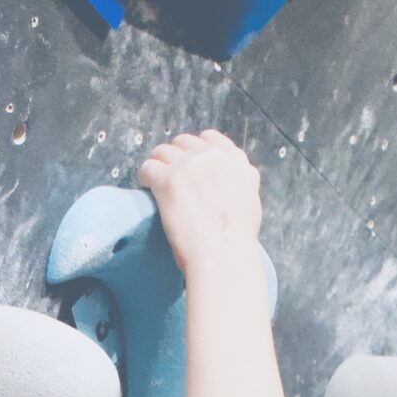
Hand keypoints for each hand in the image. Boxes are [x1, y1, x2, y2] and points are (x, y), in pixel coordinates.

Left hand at [138, 129, 263, 281]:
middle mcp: (212, 157)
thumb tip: (238, 179)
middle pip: (184, 143)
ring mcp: (188, 166)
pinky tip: (145, 186)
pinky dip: (145, 176)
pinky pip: (149, 167)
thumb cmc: (236, 242)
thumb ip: (243, 183)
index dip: (196, 148)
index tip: (188, 161)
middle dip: (175, 156)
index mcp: (234, 161)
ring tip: (153, 181)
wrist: (223, 256)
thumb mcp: (251, 202)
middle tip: (169, 174)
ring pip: (163, 151)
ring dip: (157, 164)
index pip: (211, 139)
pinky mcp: (168, 180)